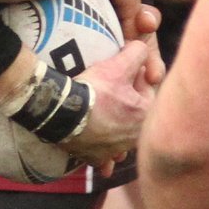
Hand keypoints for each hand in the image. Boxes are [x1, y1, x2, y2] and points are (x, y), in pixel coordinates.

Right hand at [58, 39, 153, 166]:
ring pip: (120, 137)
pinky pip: (103, 156)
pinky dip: (100, 151)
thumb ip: (138, 52)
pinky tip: (95, 144)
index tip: (118, 72)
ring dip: (114, 128)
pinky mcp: (97, 159)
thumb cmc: (94, 90)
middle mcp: (135, 138)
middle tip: (108, 91)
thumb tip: (142, 49)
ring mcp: (115, 151)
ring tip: (102, 115)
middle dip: (125, 104)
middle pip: (133, 114)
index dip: (133, 78)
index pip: (146, 91)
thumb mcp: (119, 64)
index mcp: (145, 115)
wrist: (62, 113)